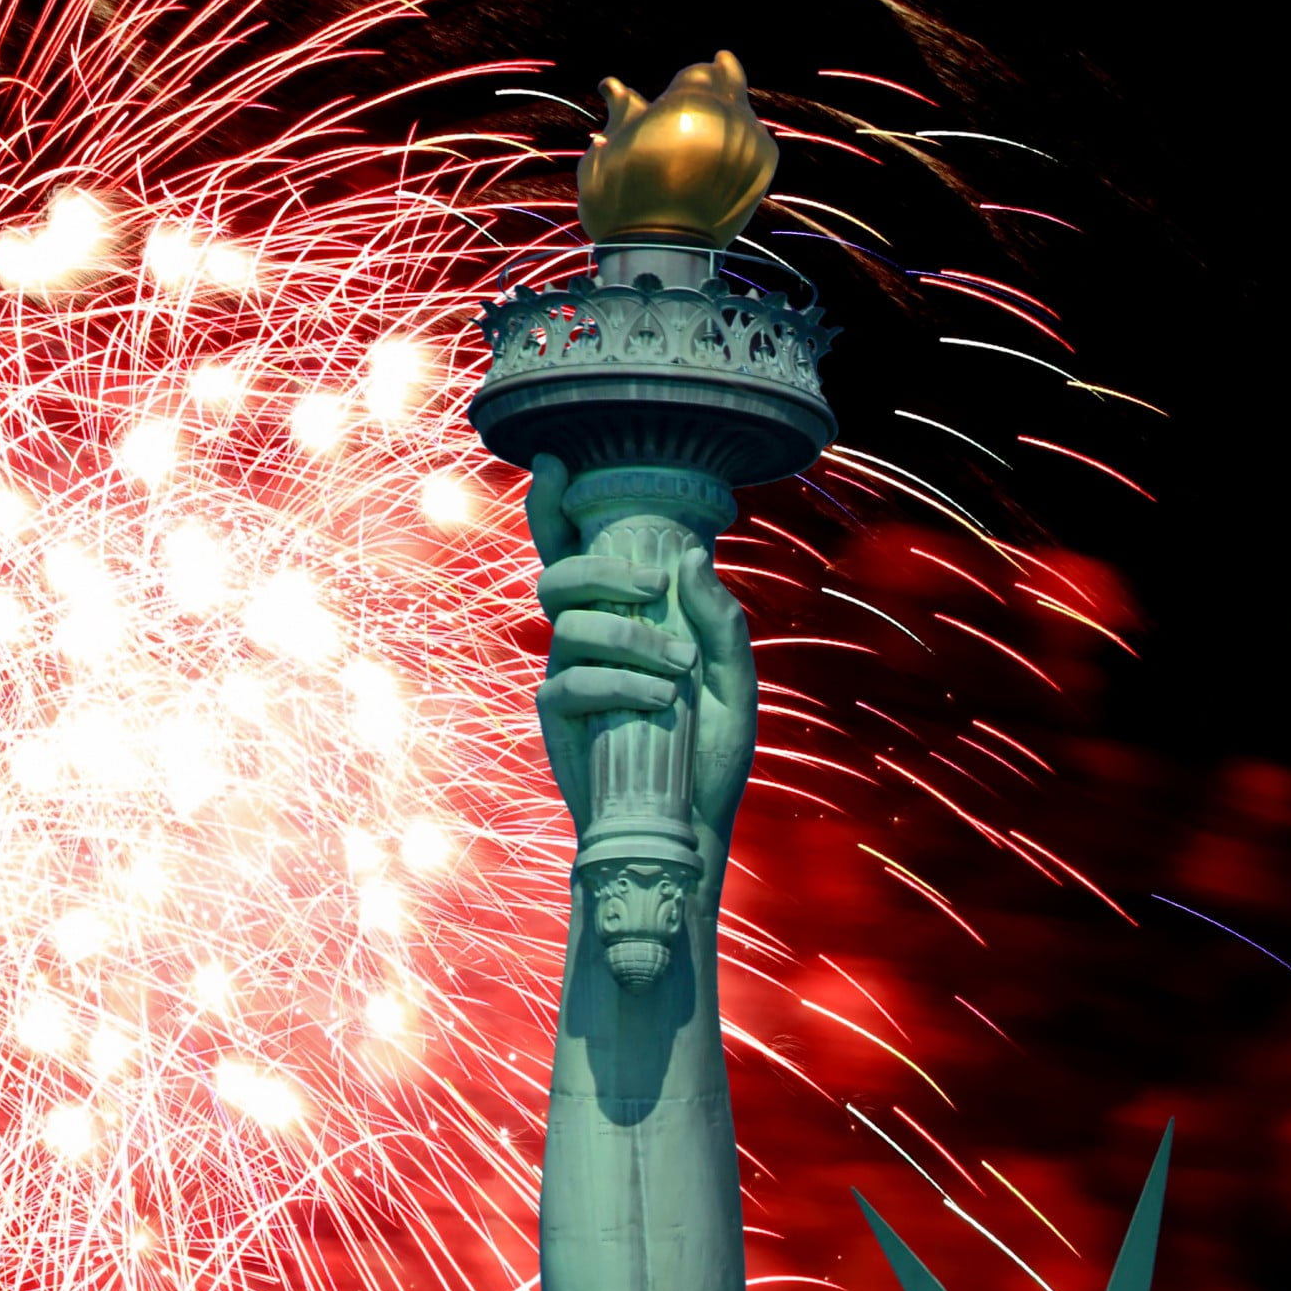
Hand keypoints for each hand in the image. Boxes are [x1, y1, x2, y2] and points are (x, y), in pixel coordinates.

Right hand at [526, 455, 757, 854]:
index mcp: (626, 616)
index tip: (559, 465)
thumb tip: (690, 559)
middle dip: (599, 568)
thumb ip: (719, 621)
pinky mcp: (558, 718)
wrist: (690, 825)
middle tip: (648, 588)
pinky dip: (619, 685)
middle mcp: (589, 638)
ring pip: (570, 625)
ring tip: (678, 673)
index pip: (578, 550)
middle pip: (558, 574)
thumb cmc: (710, 751)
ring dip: (630, 639)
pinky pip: (570, 681)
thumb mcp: (735, 680)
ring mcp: (569, 676)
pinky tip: (661, 703)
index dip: (555, 506)